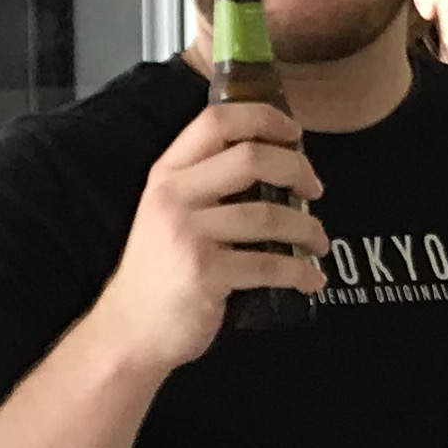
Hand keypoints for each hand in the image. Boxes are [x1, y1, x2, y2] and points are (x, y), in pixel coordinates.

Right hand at [91, 103, 324, 379]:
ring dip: (307, 227)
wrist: (129, 330)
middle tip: (316, 189)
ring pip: (269, 214)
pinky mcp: (205, 274)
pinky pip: (270, 265)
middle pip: (251, 158)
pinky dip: (300, 272)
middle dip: (298, 170)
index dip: (263, 118)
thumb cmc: (159, 272)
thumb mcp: (168, 213)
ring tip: (319, 241)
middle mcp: (174, 197)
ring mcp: (188, 235)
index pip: (216, 120)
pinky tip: (311, 278)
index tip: (295, 133)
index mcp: (166, 174)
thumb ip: (206, 184)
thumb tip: (275, 163)